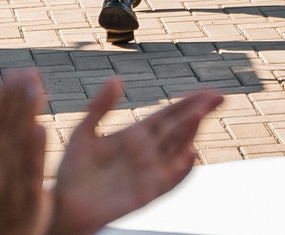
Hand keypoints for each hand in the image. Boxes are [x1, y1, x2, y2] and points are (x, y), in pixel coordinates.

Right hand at [0, 70, 49, 234]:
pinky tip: (41, 128)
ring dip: (28, 114)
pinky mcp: (29, 202)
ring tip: (36, 87)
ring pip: (19, 144)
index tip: (12, 74)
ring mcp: (9, 186)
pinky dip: (35, 150)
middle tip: (28, 71)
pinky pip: (32, 173)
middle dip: (17, 98)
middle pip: (7, 129)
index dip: (2, 99)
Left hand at [51, 77, 223, 234]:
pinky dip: (182, 170)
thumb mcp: (83, 131)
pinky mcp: (145, 194)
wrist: (64, 205)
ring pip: (176, 150)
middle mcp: (146, 152)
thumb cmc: (72, 171)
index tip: (208, 90)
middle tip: (220, 96)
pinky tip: (192, 155)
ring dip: (189, 134)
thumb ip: (99, 106)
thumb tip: (117, 78)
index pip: (168, 115)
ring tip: (199, 115)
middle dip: (199, 112)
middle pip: (179, 128)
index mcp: (134, 135)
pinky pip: (169, 181)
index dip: (188, 102)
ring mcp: (148, 173)